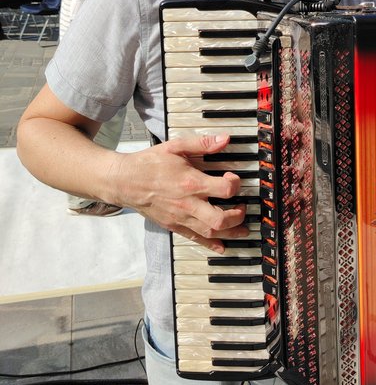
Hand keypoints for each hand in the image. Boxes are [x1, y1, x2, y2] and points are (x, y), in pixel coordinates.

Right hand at [109, 133, 245, 252]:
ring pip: (211, 233)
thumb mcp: (176, 147)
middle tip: (242, 207)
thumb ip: (202, 144)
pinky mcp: (174, 226)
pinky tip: (222, 245)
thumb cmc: (150, 163)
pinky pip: (195, 239)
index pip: (224, 189)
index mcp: (191, 183)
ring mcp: (180, 218)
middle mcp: (187, 204)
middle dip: (238, 215)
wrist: (124, 181)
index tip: (232, 178)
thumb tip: (225, 139)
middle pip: (220, 219)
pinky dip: (211, 244)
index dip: (235, 183)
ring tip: (242, 228)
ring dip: (231, 232)